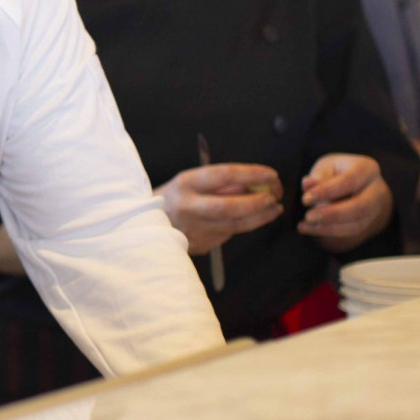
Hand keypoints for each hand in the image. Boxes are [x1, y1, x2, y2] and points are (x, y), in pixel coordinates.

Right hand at [155, 164, 283, 255]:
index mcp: (185, 184)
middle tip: (275, 197)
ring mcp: (193, 229)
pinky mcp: (200, 245)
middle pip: (230, 207)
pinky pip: (227, 234)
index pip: (224, 175)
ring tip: (274, 209)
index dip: (252, 174)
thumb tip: (255, 184)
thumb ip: (221, 184)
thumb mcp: (191, 182)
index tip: (271, 174)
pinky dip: (240, 226)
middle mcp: (188, 207)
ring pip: (234, 226)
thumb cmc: (174, 198)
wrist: (145, 224)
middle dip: (258, 202)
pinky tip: (246, 219)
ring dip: (260, 217)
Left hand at [297, 154, 390, 251]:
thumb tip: (307, 184)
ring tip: (305, 224)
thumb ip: (319, 175)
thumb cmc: (337, 172)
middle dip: (332, 214)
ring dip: (329, 227)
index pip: (349, 180)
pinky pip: (350, 231)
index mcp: (367, 168)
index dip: (327, 191)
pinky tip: (308, 229)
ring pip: (357, 223)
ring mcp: (375, 208)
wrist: (357, 184)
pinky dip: (327, 231)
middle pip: (360, 206)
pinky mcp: (368, 222)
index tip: (306, 199)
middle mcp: (377, 189)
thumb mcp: (327, 166)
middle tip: (308, 216)